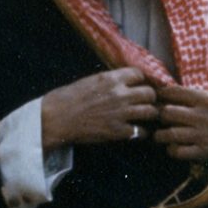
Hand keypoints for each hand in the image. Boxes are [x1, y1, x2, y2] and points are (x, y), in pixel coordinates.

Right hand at [40, 67, 154, 148]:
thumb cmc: (67, 98)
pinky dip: (141, 132)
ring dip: (149, 114)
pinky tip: (136, 131)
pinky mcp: (118, 131)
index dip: (141, 81)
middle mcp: (120, 94)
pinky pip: (142, 131)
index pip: (140, 74)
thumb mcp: (90, 81)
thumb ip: (109, 80)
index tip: (139, 86)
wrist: (56, 119)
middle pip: (150, 93)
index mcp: (111, 79)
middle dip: (150, 98)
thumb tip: (123, 81)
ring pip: (151, 111)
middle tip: (146, 103)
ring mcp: (121, 113)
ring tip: (145, 117)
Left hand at [151, 83, 207, 166]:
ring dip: (161, 135)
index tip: (157, 98)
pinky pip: (178, 152)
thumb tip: (176, 94)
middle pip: (167, 113)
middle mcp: (201, 115)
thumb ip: (199, 97)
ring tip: (161, 136)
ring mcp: (201, 134)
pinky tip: (175, 148)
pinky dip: (173, 150)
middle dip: (159, 116)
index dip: (161, 94)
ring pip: (169, 134)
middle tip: (157, 120)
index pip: (174, 92)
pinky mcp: (204, 152)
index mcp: (205, 99)